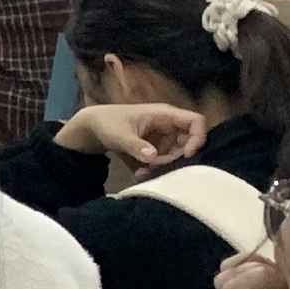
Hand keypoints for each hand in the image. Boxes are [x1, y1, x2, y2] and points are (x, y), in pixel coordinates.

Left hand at [56, 101, 207, 174]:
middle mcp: (168, 125)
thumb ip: (135, 146)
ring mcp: (163, 138)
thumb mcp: (119, 135)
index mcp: (164, 115)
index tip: (187, 155)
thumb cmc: (106, 123)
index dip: (198, 138)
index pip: (196, 121)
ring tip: (142, 172)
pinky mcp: (156, 149)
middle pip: (188, 143)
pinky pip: (164, 161)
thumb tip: (153, 157)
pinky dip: (154, 169)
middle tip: (155, 167)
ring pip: (176, 155)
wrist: (91, 128)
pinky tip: (139, 174)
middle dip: (175, 159)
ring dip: (163, 167)